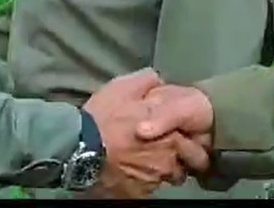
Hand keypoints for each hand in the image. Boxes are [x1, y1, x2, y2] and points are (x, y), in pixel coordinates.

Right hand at [83, 69, 206, 197]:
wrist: (78, 148)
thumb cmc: (105, 117)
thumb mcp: (124, 87)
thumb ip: (147, 82)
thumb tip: (158, 80)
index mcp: (171, 136)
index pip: (194, 146)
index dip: (187, 141)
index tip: (180, 137)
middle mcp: (167, 162)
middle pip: (183, 167)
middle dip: (177, 161)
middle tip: (162, 153)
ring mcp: (152, 181)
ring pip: (164, 180)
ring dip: (158, 172)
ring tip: (142, 164)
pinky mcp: (136, 194)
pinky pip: (145, 190)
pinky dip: (139, 183)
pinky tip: (128, 174)